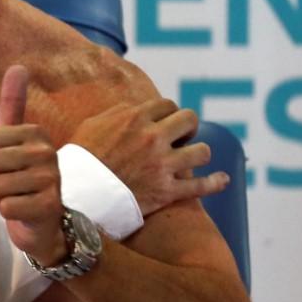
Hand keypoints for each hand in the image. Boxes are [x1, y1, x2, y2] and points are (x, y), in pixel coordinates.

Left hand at [0, 65, 67, 266]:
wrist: (45, 223)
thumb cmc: (23, 179)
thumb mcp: (16, 141)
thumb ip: (13, 105)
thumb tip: (18, 65)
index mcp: (36, 133)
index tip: (4, 166)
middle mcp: (46, 151)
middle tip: (10, 185)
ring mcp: (50, 179)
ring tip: (17, 197)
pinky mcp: (48, 206)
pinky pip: (5, 207)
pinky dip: (8, 213)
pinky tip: (23, 212)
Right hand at [69, 98, 227, 216]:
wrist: (78, 196)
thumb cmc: (81, 160)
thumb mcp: (92, 125)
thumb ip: (117, 113)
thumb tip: (135, 109)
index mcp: (135, 119)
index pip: (167, 105)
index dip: (169, 112)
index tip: (166, 122)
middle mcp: (153, 138)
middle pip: (189, 120)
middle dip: (187, 127)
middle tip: (181, 137)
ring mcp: (162, 165)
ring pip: (201, 151)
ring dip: (198, 153)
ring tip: (190, 158)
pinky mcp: (167, 191)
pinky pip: (201, 185)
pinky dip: (216, 182)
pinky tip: (223, 179)